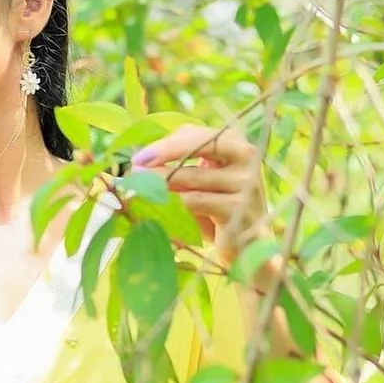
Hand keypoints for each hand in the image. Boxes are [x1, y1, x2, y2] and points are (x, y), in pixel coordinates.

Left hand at [132, 124, 269, 265]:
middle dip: (164, 153)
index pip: (198, 134)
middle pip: (200, 145)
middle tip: (135, 165)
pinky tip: (155, 207)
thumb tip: (141, 164)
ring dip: (161, 181)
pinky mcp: (238, 207)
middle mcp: (246, 157)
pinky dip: (172, 203)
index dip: (166, 143)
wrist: (248, 248)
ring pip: (192, 177)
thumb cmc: (218, 214)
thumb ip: (182, 168)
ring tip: (138, 187)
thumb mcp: (201, 186)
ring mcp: (245, 182)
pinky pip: (195, 201)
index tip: (140, 156)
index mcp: (236, 145)